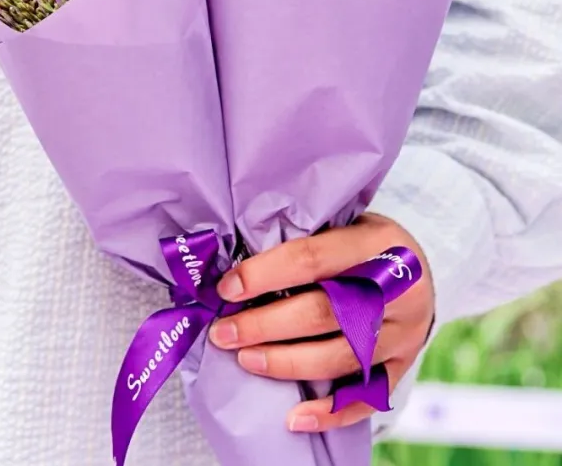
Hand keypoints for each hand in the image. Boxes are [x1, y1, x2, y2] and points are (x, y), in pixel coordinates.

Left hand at [207, 213, 434, 432]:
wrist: (418, 268)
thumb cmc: (361, 243)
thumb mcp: (340, 224)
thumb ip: (300, 241)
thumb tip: (236, 270)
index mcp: (376, 244)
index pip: (310, 259)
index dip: (264, 276)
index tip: (226, 290)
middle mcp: (397, 290)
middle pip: (322, 313)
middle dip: (264, 326)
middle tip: (224, 333)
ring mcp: (404, 332)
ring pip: (340, 357)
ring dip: (286, 364)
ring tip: (246, 360)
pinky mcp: (405, 364)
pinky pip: (368, 396)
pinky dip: (331, 412)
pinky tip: (294, 418)